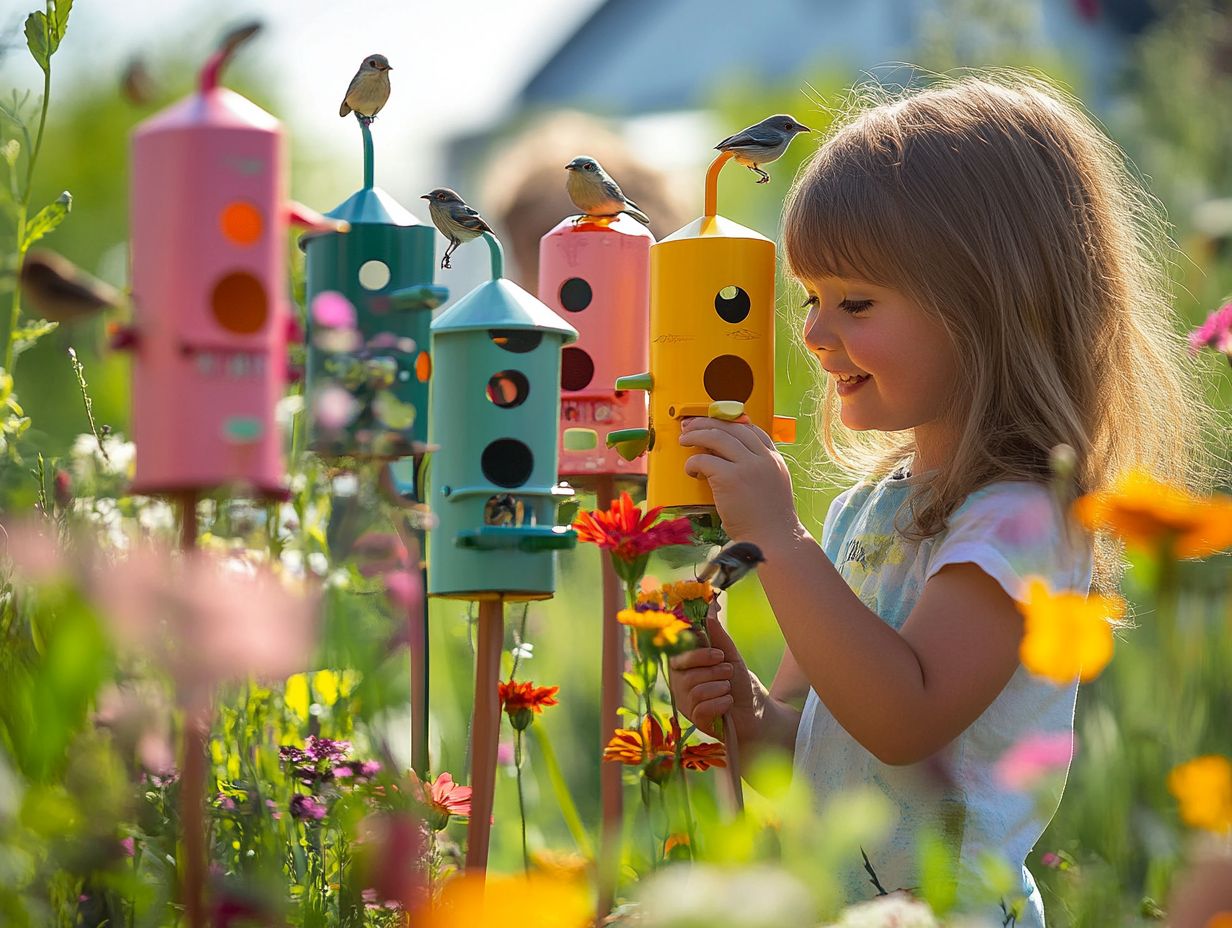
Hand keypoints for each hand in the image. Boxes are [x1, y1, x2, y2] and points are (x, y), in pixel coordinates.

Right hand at [668, 602, 759, 741]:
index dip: (698, 655)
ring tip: (728, 691)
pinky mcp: (695, 720)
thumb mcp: (731, 657)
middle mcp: (680, 683)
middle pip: (689, 674)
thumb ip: (718, 637)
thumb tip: (709, 614)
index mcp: (685, 665)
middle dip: (716, 672)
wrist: (757, 711)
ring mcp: (686, 703)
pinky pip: (702, 708)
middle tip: (728, 674)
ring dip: (721, 689)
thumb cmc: (740, 683)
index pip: (679, 656)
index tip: (719, 655)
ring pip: (696, 690)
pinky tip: (728, 704)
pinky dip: (722, 703)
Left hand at [678, 416, 799, 546]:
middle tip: (690, 426)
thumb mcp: (773, 486)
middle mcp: (763, 458)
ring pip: (716, 437)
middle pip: (731, 427)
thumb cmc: (768, 521)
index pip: (751, 429)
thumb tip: (729, 459)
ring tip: (684, 440)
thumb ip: (758, 470)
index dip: (729, 423)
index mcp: (774, 459)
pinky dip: (693, 462)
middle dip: (707, 423)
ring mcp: (748, 466)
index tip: (713, 424)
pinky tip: (691, 471)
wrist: (773, 540)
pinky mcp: (731, 478)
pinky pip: (704, 460)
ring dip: (696, 435)